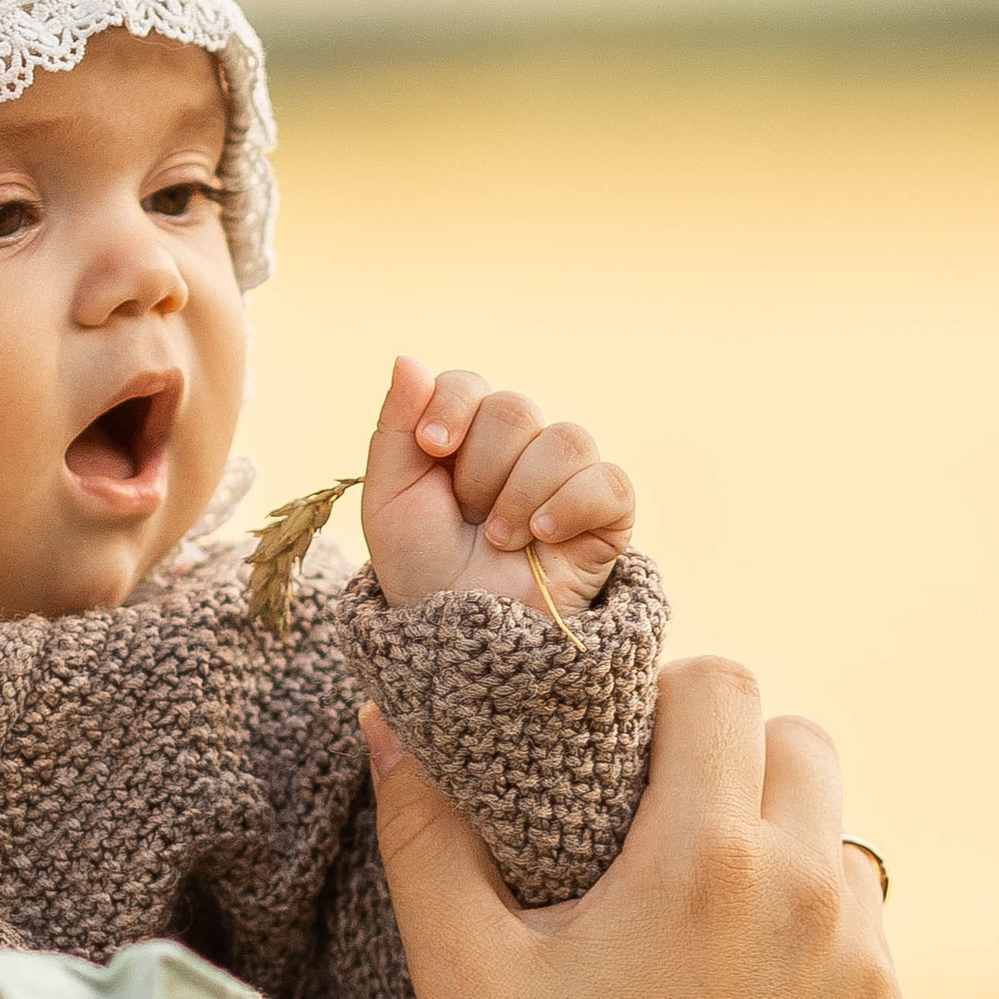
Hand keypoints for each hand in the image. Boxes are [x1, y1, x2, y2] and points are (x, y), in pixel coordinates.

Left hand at [360, 354, 635, 615]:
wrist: (461, 641)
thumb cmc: (423, 569)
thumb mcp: (389, 499)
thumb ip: (395, 426)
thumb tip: (406, 357)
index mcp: (467, 436)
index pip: (469, 384)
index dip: (453, 406)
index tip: (432, 447)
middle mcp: (521, 448)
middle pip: (514, 409)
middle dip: (480, 471)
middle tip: (469, 519)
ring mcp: (567, 479)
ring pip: (565, 439)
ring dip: (520, 494)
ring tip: (501, 540)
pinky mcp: (607, 515)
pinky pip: (609, 481)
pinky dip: (572, 504)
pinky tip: (543, 535)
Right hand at [363, 655, 925, 998]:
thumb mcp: (466, 974)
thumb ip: (424, 836)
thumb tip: (385, 719)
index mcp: (706, 853)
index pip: (722, 685)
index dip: (670, 701)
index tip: (633, 756)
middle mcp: (808, 890)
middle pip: (800, 744)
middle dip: (739, 764)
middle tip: (674, 828)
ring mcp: (869, 965)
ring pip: (840, 845)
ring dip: (786, 862)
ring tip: (712, 933)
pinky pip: (871, 950)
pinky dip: (820, 960)